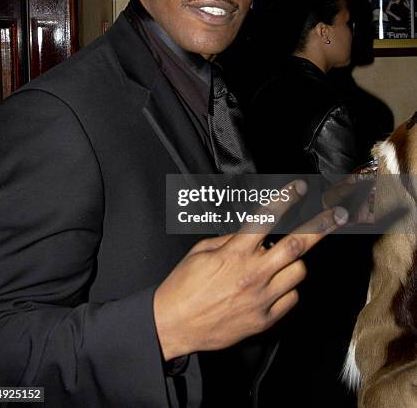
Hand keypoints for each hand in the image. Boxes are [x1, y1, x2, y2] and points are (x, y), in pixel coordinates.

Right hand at [153, 180, 347, 360]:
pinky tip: (273, 285)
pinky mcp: (264, 320)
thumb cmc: (184, 285)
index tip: (300, 187)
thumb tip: (253, 233)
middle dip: (321, 226)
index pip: (266, 218)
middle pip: (297, 245)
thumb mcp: (201, 250)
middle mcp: (252, 273)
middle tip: (338, 214)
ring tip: (281, 260)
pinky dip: (286, 288)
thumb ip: (231, 239)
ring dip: (294, 261)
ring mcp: (261, 298)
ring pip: (298, 272)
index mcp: (234, 252)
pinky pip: (290, 298)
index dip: (286, 199)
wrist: (174, 325)